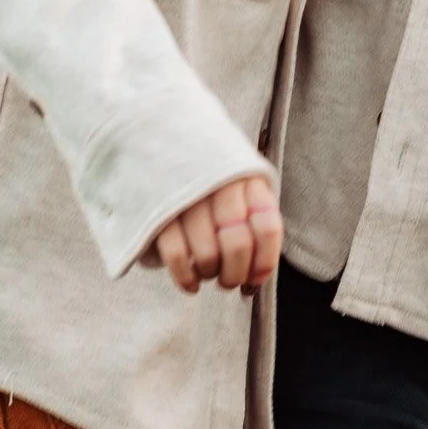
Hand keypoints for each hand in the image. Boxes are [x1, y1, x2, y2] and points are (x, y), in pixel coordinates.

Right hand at [141, 174, 282, 292]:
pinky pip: (176, 256)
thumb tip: (257, 277)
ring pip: (207, 254)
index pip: (267, 229)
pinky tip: (191, 283)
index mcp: (248, 180)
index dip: (264, 262)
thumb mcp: (243, 189)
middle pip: (237, 246)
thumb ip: (255, 225)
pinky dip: (186, 278)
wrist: (167, 145)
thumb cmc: (214, 181)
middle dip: (234, 275)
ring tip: (208, 273)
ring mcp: (189, 197)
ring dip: (210, 274)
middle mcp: (221, 186)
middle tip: (228, 281)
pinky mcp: (160, 210)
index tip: (255, 279)